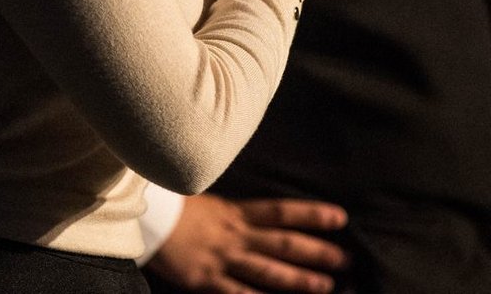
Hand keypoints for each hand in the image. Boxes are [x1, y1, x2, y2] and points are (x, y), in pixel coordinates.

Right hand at [145, 193, 349, 292]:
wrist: (144, 222)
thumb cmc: (176, 210)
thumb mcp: (212, 205)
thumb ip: (239, 214)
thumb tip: (269, 220)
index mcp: (236, 212)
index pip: (281, 211)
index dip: (311, 214)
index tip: (340, 217)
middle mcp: (235, 236)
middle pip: (283, 243)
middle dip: (317, 252)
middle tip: (347, 259)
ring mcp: (222, 260)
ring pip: (268, 271)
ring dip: (299, 280)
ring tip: (327, 286)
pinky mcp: (207, 281)